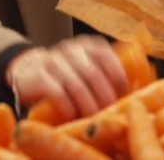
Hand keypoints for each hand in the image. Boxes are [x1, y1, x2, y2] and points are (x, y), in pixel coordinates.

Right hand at [7, 35, 127, 119]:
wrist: (28, 72)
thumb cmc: (66, 76)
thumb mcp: (86, 68)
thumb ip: (106, 75)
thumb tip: (135, 94)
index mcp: (87, 45)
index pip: (107, 56)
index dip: (117, 77)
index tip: (123, 95)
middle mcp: (71, 49)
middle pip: (93, 73)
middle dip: (104, 97)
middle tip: (109, 113)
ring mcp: (53, 61)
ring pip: (76, 85)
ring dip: (87, 105)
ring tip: (93, 119)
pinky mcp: (38, 76)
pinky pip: (57, 92)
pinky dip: (68, 107)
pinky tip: (72, 116)